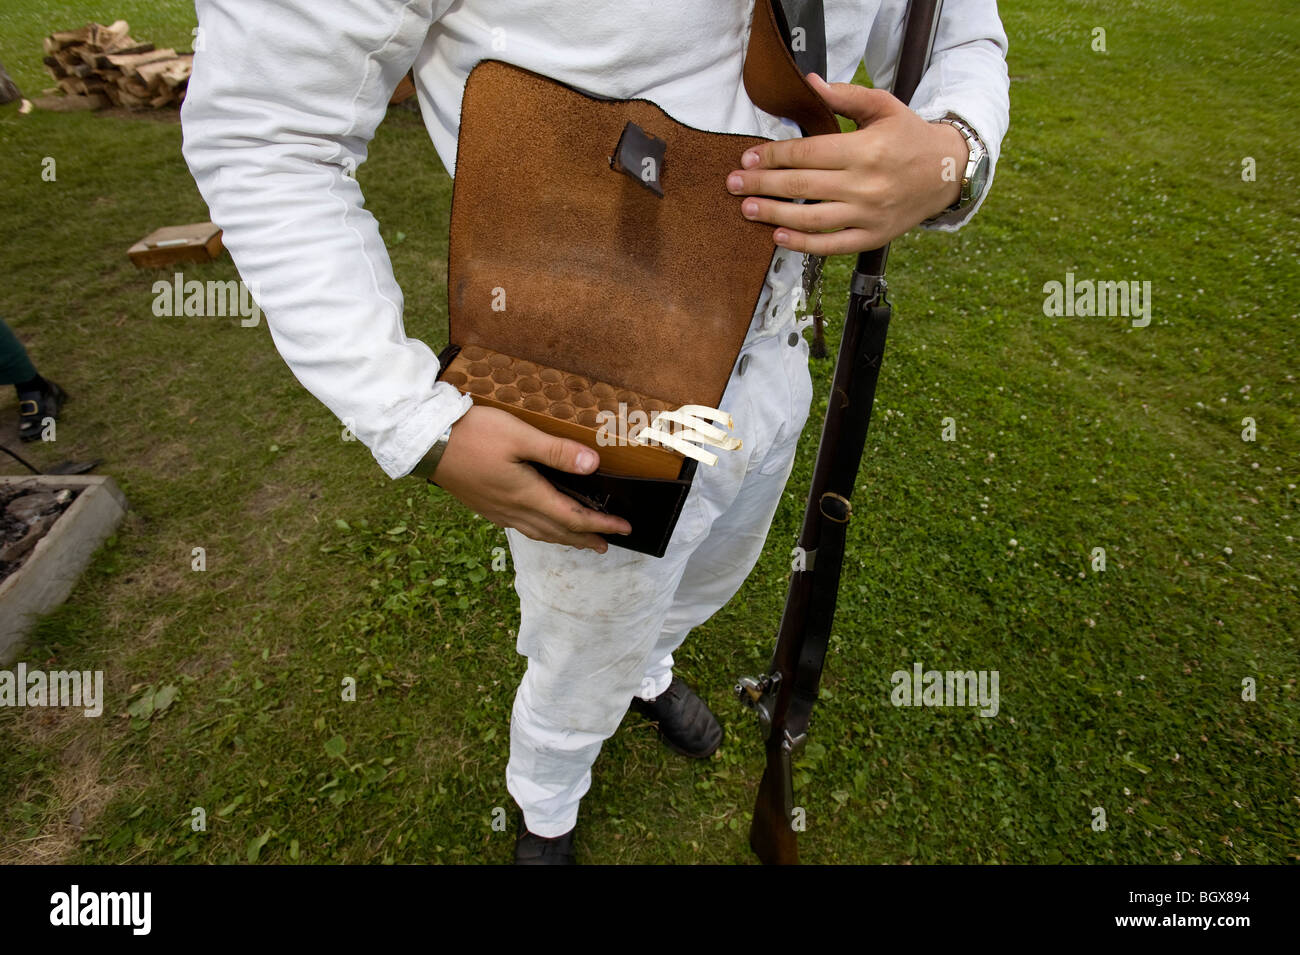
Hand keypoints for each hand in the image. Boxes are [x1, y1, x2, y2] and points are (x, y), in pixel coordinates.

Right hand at [431, 405, 631, 552]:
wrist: (426, 441)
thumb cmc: (472, 434)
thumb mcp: (519, 436)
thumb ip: (556, 452)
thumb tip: (593, 466)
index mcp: (526, 495)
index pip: (573, 518)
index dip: (601, 524)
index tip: (624, 528)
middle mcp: (513, 510)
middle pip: (558, 532)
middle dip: (585, 538)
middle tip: (607, 545)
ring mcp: (497, 511)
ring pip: (539, 532)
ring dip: (563, 538)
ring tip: (580, 541)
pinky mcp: (485, 506)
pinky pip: (522, 526)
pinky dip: (542, 530)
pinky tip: (541, 525)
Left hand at [726, 73, 967, 254]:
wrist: (947, 172)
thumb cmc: (909, 136)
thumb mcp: (883, 106)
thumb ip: (845, 96)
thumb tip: (810, 84)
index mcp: (864, 150)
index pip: (806, 154)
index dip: (772, 156)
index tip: (747, 157)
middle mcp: (865, 185)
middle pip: (800, 186)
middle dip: (761, 184)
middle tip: (733, 183)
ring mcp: (868, 215)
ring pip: (810, 219)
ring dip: (773, 215)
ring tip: (747, 209)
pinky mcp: (871, 237)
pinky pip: (831, 246)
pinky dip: (802, 244)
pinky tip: (778, 236)